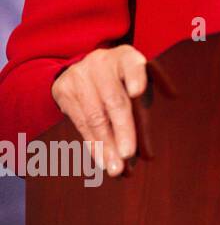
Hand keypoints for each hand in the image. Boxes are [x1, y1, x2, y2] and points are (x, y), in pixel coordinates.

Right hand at [51, 45, 147, 176]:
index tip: (139, 92)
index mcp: (126, 56)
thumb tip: (150, 150)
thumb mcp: (137, 83)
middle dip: (122, 130)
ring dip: (106, 146)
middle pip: (113, 100)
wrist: (86, 67)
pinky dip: (93, 144)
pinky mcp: (63, 90)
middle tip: (129, 154)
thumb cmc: (123, 81)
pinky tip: (102, 160)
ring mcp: (79, 76)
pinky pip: (80, 123)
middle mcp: (101, 63)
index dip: (136, 77)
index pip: (132, 65)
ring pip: (94, 117)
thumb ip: (147, 105)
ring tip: (116, 168)